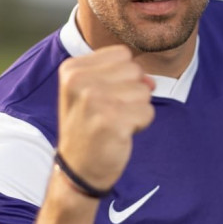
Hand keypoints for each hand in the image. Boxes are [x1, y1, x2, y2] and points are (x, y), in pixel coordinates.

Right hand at [57, 45, 154, 192]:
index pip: (122, 54)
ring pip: (144, 91)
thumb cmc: (89, 127)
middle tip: (110, 113)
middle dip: (131, 93)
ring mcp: (94, 100)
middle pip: (135, 70)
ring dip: (136, 110)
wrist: (79, 169)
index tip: (104, 98)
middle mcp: (79, 81)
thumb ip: (121, 76)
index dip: (122, 77)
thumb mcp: (93, 92)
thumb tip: (150, 81)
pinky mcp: (112, 121)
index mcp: (71, 69)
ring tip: (114, 124)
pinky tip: (120, 134)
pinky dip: (140, 125)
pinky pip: (148, 112)